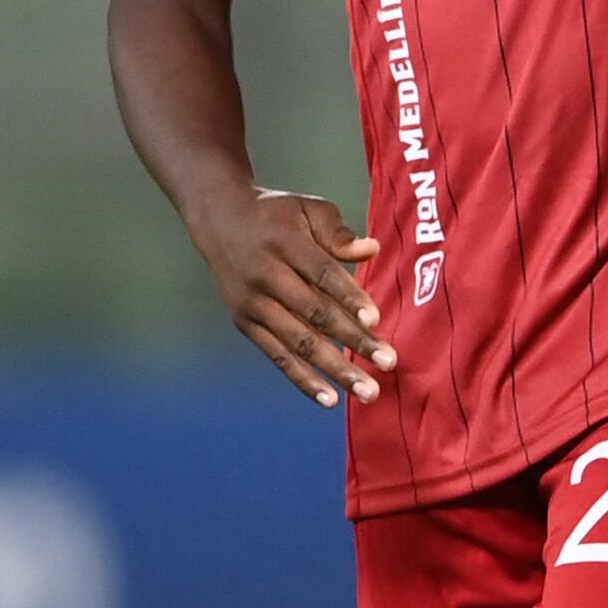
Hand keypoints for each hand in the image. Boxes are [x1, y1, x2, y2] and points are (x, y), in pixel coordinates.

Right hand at [191, 185, 395, 407]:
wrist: (219, 220)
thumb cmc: (277, 215)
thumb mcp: (307, 208)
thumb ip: (338, 232)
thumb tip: (372, 250)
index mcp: (284, 242)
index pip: (322, 274)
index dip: (349, 298)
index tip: (376, 321)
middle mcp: (265, 275)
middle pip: (314, 314)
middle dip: (353, 341)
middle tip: (388, 363)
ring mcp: (252, 304)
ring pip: (298, 343)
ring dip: (334, 370)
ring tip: (367, 391)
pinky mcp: (245, 324)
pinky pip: (277, 357)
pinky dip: (303, 379)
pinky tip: (330, 399)